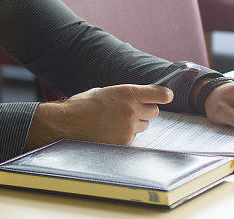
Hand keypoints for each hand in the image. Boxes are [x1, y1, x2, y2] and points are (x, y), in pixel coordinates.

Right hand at [25, 84, 173, 149]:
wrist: (66, 124)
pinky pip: (133, 138)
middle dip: (146, 111)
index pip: (158, 93)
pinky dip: (125, 136)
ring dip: (135, 124)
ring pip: (144, 126)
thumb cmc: (82, 106)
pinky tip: (110, 132)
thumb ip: (126, 95)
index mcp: (127, 92)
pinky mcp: (124, 142)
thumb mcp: (105, 91)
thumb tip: (141, 98)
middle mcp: (131, 109)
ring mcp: (128, 127)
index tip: (167, 96)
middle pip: (154, 112)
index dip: (164, 95)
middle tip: (132, 111)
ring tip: (115, 122)